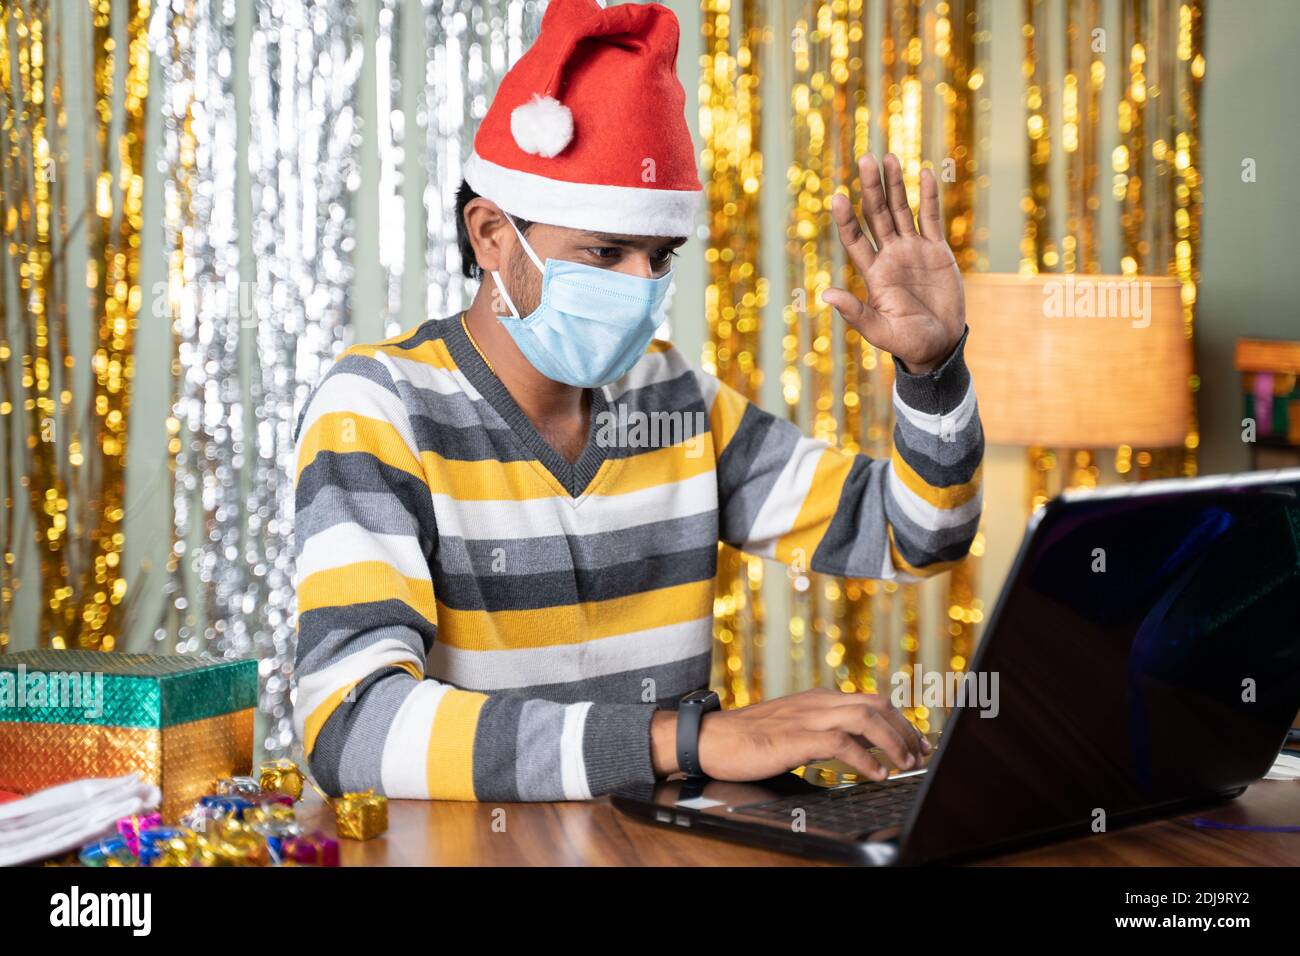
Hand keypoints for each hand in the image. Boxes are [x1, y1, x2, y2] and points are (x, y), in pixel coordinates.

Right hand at [651, 687, 930, 781]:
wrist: (710, 738)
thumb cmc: (748, 739)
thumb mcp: (793, 727)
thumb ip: (822, 730)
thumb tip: (857, 747)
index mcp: (818, 699)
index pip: (870, 700)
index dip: (899, 720)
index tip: (917, 741)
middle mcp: (817, 702)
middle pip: (876, 705)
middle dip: (905, 729)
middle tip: (920, 752)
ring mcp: (807, 718)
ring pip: (865, 719)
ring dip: (893, 742)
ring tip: (905, 764)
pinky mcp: (796, 738)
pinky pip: (841, 744)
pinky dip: (865, 759)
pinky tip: (876, 774)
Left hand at [822, 153, 964, 373]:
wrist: (939, 344)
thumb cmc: (907, 343)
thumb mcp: (879, 331)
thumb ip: (856, 312)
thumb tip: (826, 295)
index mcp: (873, 273)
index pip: (855, 240)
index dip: (846, 219)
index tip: (837, 197)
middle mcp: (889, 256)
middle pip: (876, 215)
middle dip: (871, 188)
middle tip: (865, 159)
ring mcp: (912, 250)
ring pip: (900, 210)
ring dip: (894, 185)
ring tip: (888, 157)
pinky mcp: (936, 250)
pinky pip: (930, 217)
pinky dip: (928, 196)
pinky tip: (923, 173)